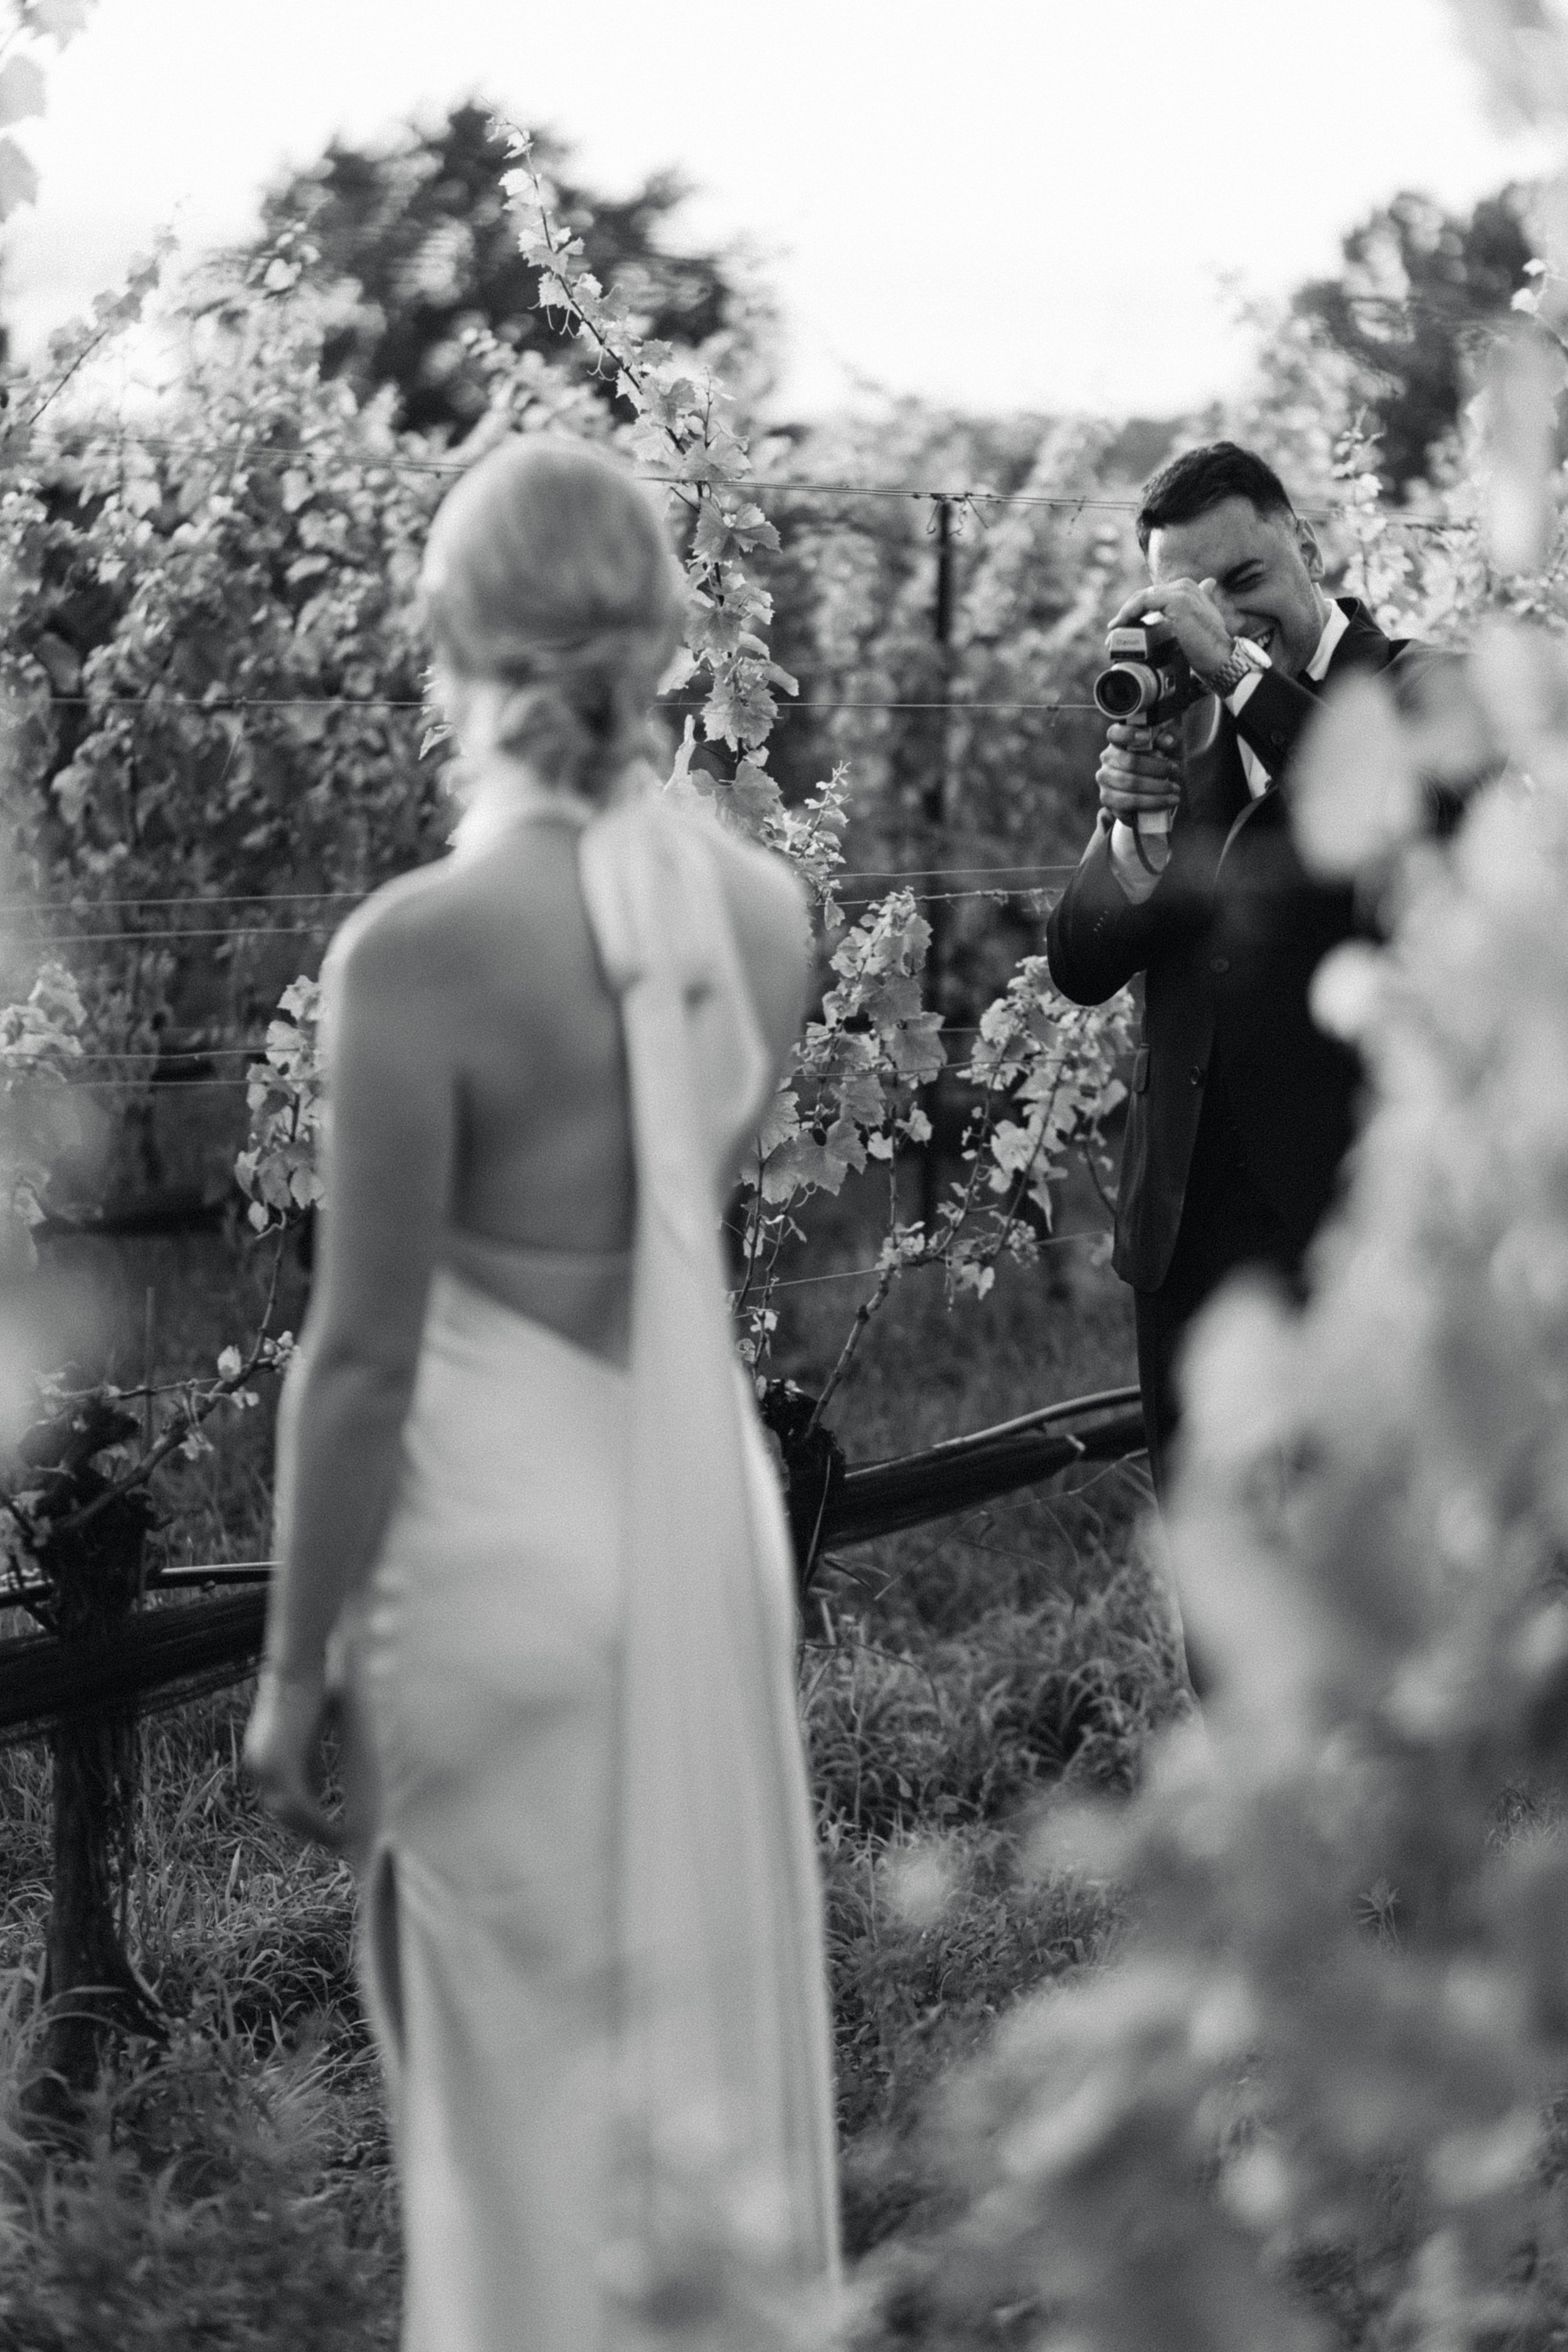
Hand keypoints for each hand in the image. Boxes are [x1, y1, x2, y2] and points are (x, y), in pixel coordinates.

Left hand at [243, 1664, 341, 1847]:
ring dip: (316, 1831)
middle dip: (308, 1829)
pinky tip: (339, 1831)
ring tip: (341, 1841)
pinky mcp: (280, 1767)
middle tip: (334, 1841)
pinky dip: (320, 1822)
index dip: (301, 1814)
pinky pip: (301, 1806)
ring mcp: (265, 1768)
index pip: (278, 1795)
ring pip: (290, 1814)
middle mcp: (258, 1765)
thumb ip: (309, 1755)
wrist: (300, 1664)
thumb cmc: (312, 1683)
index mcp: (261, 1754)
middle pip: (281, 1811)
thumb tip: (324, 1779)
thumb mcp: (309, 1728)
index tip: (323, 1825)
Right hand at [1097, 721, 1182, 822]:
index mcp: (1118, 741)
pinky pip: (1126, 806)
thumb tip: (1168, 741)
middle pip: (1130, 762)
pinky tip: (1164, 803)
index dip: (1128, 734)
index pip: (1115, 734)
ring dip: (1156, 789)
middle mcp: (1107, 759)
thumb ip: (1170, 737)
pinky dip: (1148, 805)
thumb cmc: (1159, 760)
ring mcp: (1105, 780)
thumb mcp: (1168, 746)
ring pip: (1129, 786)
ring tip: (1175, 791)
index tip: (1148, 736)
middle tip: (1176, 770)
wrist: (1151, 788)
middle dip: (1156, 768)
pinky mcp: (1107, 800)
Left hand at [1109, 575, 1233, 680]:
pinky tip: (1121, 624)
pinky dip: (1129, 612)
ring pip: (1142, 597)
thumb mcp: (1201, 624)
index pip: (1154, 595)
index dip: (1136, 609)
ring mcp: (1182, 591)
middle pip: (1146, 595)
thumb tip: (1208, 584)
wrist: (1221, 658)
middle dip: (1128, 612)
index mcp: (1189, 589)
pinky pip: (1143, 602)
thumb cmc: (1209, 647)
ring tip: (1114, 631)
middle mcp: (1185, 585)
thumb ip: (1200, 604)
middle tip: (1115, 631)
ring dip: (1125, 614)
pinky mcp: (1177, 600)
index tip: (1123, 625)